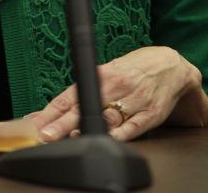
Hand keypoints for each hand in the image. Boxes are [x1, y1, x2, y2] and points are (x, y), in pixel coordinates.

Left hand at [30, 46, 205, 141]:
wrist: (170, 66)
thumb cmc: (134, 70)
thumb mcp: (108, 73)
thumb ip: (87, 91)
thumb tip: (59, 110)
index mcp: (101, 76)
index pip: (70, 96)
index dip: (52, 111)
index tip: (36, 123)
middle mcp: (115, 87)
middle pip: (83, 108)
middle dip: (62, 124)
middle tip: (45, 134)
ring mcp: (132, 101)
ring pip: (106, 119)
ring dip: (87, 130)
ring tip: (70, 139)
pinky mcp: (149, 115)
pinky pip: (132, 127)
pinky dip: (119, 135)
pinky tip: (107, 140)